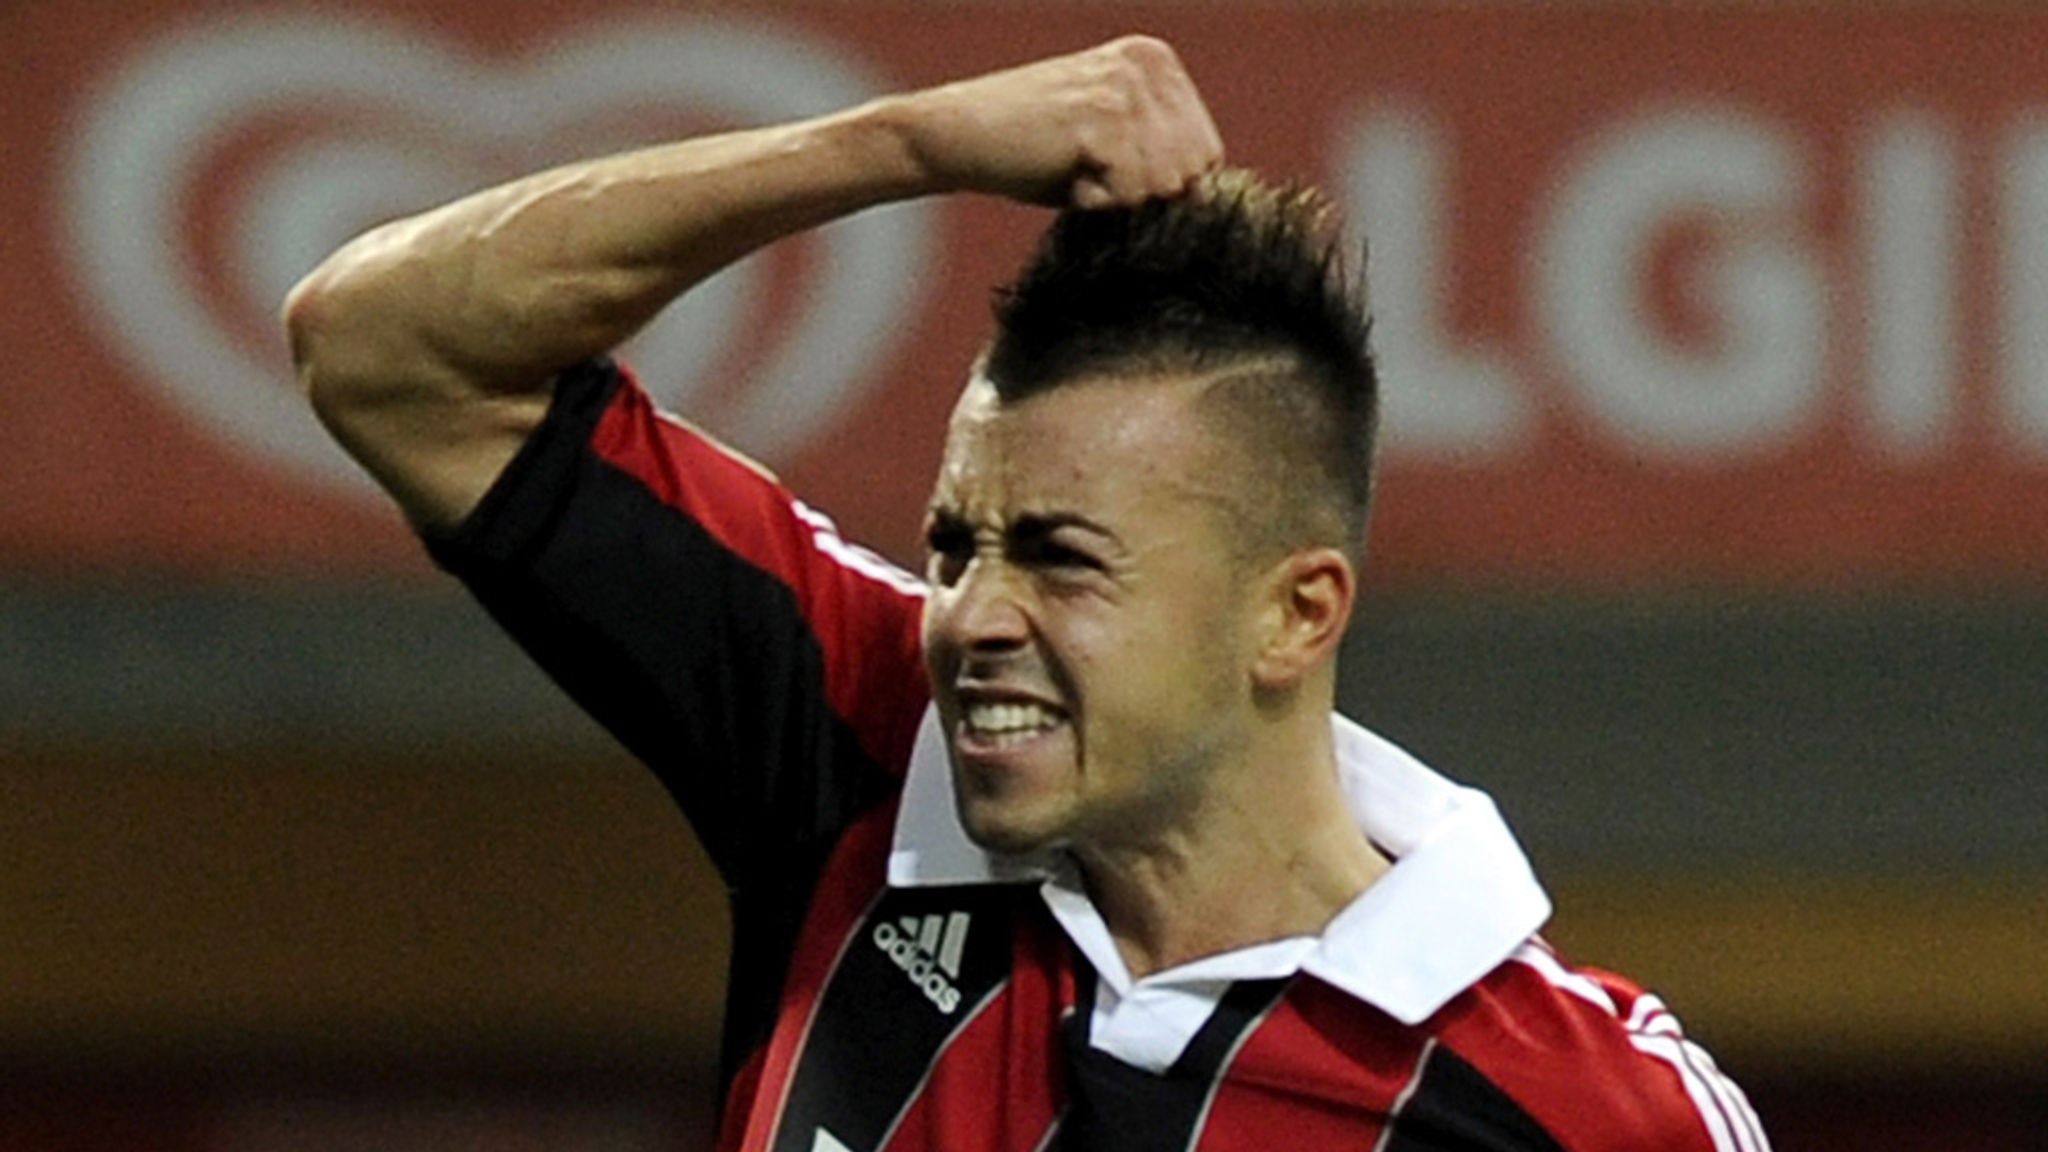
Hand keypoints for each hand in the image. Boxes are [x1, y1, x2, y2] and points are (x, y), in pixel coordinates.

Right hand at [889, 36, 1223, 208]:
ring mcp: (1124, 88)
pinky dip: (1094, 205)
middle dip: (1142, 194)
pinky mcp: (1100, 118)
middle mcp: (1146, 65)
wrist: (956, 136)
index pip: (1207, 154)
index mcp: (1155, 61)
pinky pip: (1129, 195)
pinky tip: (1063, 179)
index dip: (1160, 186)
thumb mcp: (1111, 143)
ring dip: (1116, 200)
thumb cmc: (1032, 152)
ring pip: (1162, 188)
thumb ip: (1162, 156)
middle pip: (1191, 173)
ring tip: (1074, 173)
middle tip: (1089, 174)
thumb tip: (1210, 200)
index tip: (1106, 170)